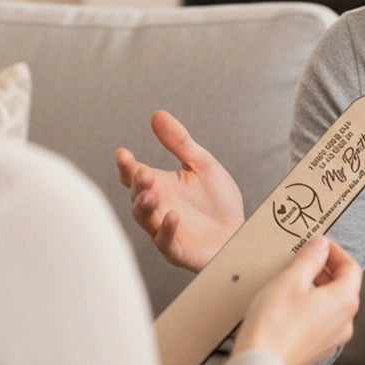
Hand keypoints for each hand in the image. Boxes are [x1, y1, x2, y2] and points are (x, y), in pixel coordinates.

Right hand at [115, 110, 243, 271]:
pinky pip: (165, 241)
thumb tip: (158, 115)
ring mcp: (164, 229)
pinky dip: (166, 229)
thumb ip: (179, 142)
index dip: (126, 165)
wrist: (241, 231)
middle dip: (137, 184)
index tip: (123, 154)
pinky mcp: (177, 249)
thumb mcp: (202, 164)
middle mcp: (158, 206)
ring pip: (145, 218)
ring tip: (151, 194)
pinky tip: (172, 216)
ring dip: (145, 206)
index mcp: (160, 185)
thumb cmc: (219, 201)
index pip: (134, 174)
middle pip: (136, 195)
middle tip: (143, 174)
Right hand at [233, 236, 361, 364]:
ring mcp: (333, 340)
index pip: (351, 267)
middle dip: (326, 268)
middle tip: (304, 257)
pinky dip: (311, 306)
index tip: (318, 243)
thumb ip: (310, 258)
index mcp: (344, 301)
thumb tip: (321, 244)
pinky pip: (321, 321)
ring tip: (294, 278)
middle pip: (344, 287)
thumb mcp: (290, 280)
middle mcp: (345, 322)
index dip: (335, 251)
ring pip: (332, 305)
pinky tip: (289, 304)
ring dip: (318, 287)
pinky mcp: (317, 350)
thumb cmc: (274, 323)